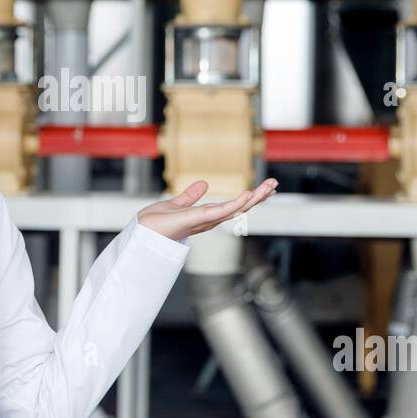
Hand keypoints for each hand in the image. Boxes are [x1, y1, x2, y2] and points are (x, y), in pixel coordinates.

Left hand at [136, 178, 277, 242]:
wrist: (141, 233)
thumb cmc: (154, 224)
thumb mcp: (176, 204)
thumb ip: (190, 196)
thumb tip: (203, 184)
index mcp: (206, 216)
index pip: (233, 206)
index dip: (250, 198)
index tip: (265, 188)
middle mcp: (208, 221)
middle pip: (240, 208)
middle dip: (258, 197)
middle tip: (275, 184)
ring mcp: (204, 221)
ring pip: (235, 209)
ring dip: (254, 198)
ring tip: (269, 186)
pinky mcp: (196, 220)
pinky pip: (220, 211)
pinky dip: (234, 204)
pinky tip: (247, 195)